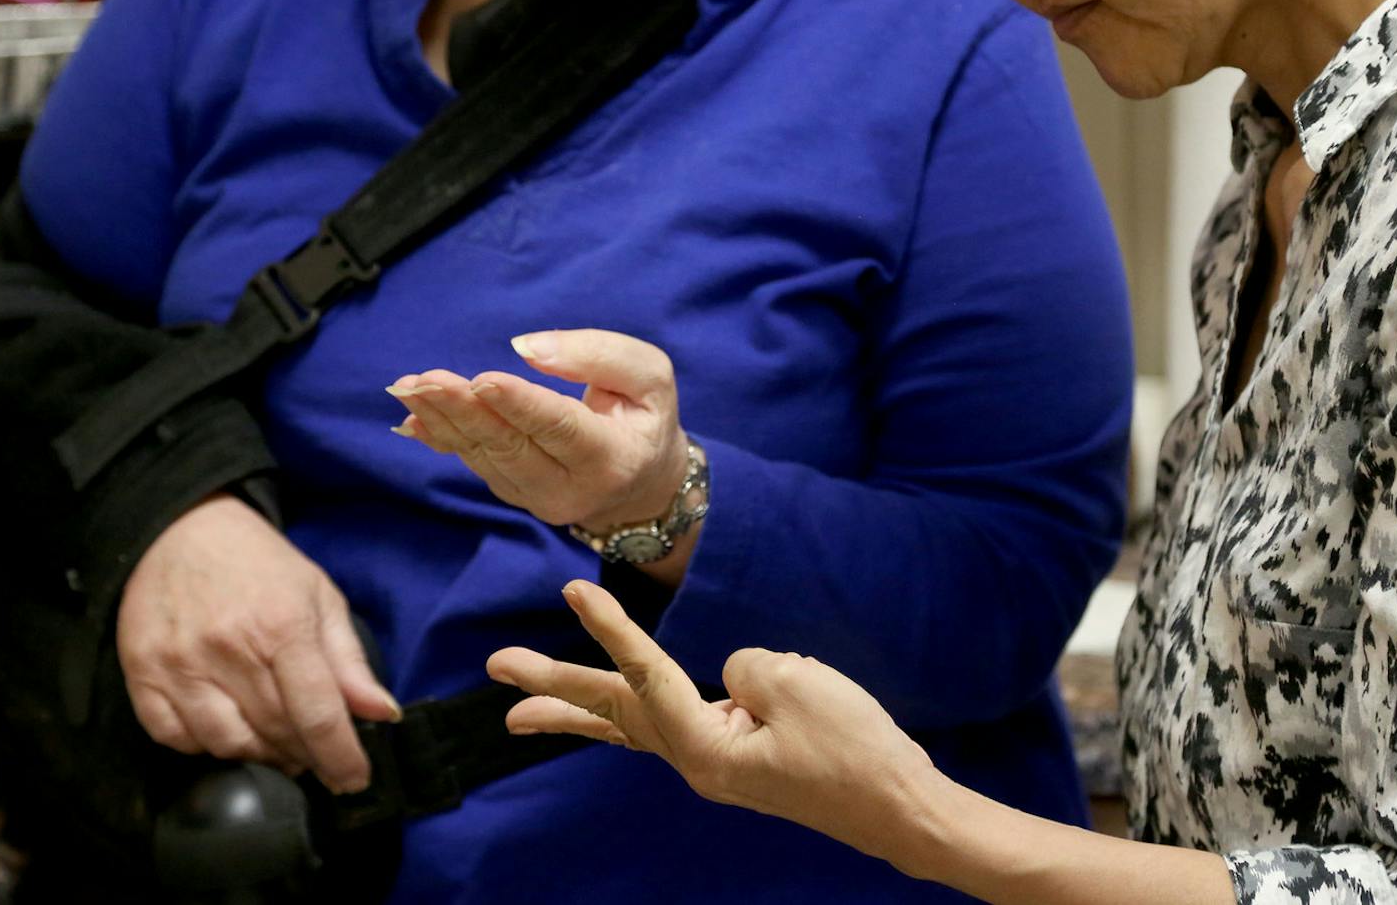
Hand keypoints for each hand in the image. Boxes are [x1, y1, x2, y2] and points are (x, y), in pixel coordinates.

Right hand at [115, 493, 400, 793]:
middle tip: (317, 755)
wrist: (179, 529)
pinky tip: (227, 729)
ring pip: (227, 745)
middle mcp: (229, 649)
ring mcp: (180, 665)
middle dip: (306, 755)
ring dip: (260, 756)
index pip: (318, 713)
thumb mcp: (319, 595)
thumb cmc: (258, 563)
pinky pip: (177, 739)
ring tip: (277, 743)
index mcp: (282, 626)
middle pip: (277, 733)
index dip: (341, 756)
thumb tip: (382, 713)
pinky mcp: (142, 675)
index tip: (354, 779)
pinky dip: (206, 746)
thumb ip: (349, 659)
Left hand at [388, 330, 688, 533]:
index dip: (520, 404)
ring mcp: (537, 498)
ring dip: (443, 420)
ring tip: (407, 388)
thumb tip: (526, 348)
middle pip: (510, 446)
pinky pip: (474, 463)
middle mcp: (570, 489)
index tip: (482, 379)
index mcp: (613, 458)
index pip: (561, 428)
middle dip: (465, 410)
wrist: (643, 484)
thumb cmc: (645, 416)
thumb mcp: (650, 376)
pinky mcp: (513, 494)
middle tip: (426, 380)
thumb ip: (599, 354)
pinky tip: (413, 417)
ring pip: (484, 456)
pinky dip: (441, 438)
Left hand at [485, 581, 945, 865]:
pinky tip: (615, 716)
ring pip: (631, 729)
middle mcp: (698, 763)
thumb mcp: (797, 684)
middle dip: (555, 689)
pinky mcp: (737, 759)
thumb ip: (746, 667)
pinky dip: (628, 719)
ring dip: (577, 715)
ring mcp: (716, 765)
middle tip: (496, 667)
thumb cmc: (854, 748)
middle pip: (615, 714)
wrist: (900, 806)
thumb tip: (729, 676)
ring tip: (517, 716)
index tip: (574, 590)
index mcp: (706, 748)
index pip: (645, 678)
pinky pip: (666, 730)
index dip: (609, 632)